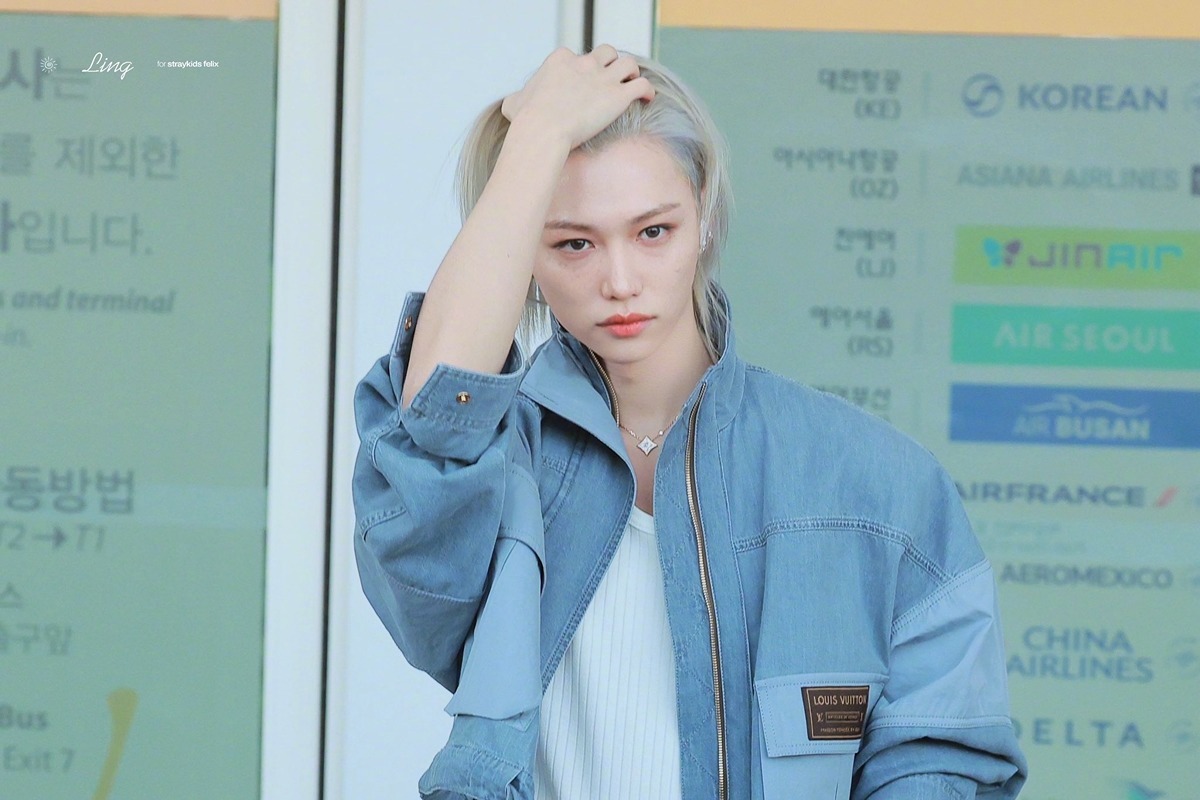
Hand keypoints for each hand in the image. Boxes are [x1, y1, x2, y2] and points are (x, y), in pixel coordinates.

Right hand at [501, 45, 654, 149]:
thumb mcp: (514, 103)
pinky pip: (642, 85)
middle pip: (606, 52)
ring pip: (627, 62)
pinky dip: (647, 90)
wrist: (543, 131)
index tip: (582, 83)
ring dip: (631, 72)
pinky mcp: (618, 96)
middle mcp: (584, 64)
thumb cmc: (527, 120)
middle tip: (611, 79)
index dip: (581, 69)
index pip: (575, 55)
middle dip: (610, 63)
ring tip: (631, 83)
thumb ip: (518, 98)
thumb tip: (515, 103)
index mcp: (560, 60)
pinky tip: (647, 99)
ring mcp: (603, 78)